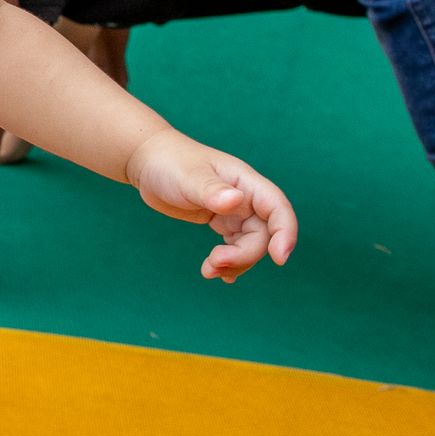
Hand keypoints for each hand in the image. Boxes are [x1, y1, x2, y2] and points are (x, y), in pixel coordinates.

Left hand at [125, 128, 296, 282]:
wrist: (148, 161)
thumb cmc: (169, 163)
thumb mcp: (188, 177)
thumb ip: (211, 190)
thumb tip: (235, 200)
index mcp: (245, 182)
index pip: (277, 208)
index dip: (285, 232)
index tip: (279, 258)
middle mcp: (245, 198)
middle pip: (262, 235)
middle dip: (243, 255)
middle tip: (214, 263)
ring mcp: (235, 211)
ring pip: (249, 244)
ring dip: (234, 262)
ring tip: (208, 272)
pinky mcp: (221, 220)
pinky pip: (235, 245)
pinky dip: (229, 262)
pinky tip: (218, 273)